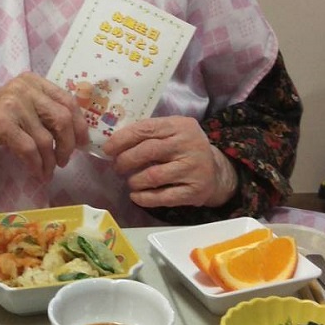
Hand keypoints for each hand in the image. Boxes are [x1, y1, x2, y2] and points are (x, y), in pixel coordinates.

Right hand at [0, 73, 89, 180]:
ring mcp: (12, 104)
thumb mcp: (20, 107)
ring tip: (47, 172)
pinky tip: (36, 173)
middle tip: (65, 161)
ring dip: (50, 161)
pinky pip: (29, 149)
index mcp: (32, 82)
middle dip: (69, 145)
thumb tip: (79, 132)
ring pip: (46, 139)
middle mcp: (24, 88)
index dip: (80, 125)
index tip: (82, 144)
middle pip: (62, 119)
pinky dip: (36, 165)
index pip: (68, 101)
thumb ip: (44, 111)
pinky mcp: (1, 123)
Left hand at [104, 115, 238, 208]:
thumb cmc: (184, 149)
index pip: (146, 128)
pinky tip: (136, 196)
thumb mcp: (173, 132)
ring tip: (130, 181)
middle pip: (148, 151)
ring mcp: (193, 169)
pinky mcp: (194, 191)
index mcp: (180, 125)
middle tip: (118, 166)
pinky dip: (144, 198)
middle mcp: (189, 145)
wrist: (216, 171)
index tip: (108, 148)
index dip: (122, 138)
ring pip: (153, 176)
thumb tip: (113, 141)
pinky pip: (163, 197)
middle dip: (126, 160)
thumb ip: (149, 132)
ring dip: (134, 180)